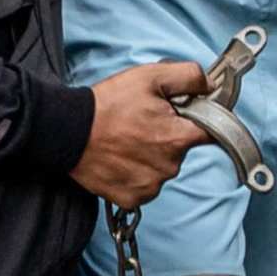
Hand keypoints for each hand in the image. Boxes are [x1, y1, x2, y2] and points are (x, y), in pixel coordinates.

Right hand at [75, 59, 210, 205]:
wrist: (66, 131)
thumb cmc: (107, 104)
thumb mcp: (149, 77)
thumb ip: (188, 77)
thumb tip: (210, 86)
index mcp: (177, 138)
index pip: (210, 132)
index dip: (198, 120)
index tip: (184, 115)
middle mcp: (168, 167)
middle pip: (181, 150)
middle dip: (168, 136)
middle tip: (142, 122)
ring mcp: (150, 186)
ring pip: (162, 168)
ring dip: (151, 156)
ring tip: (126, 140)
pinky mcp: (131, 198)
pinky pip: (144, 186)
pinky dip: (135, 174)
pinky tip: (120, 159)